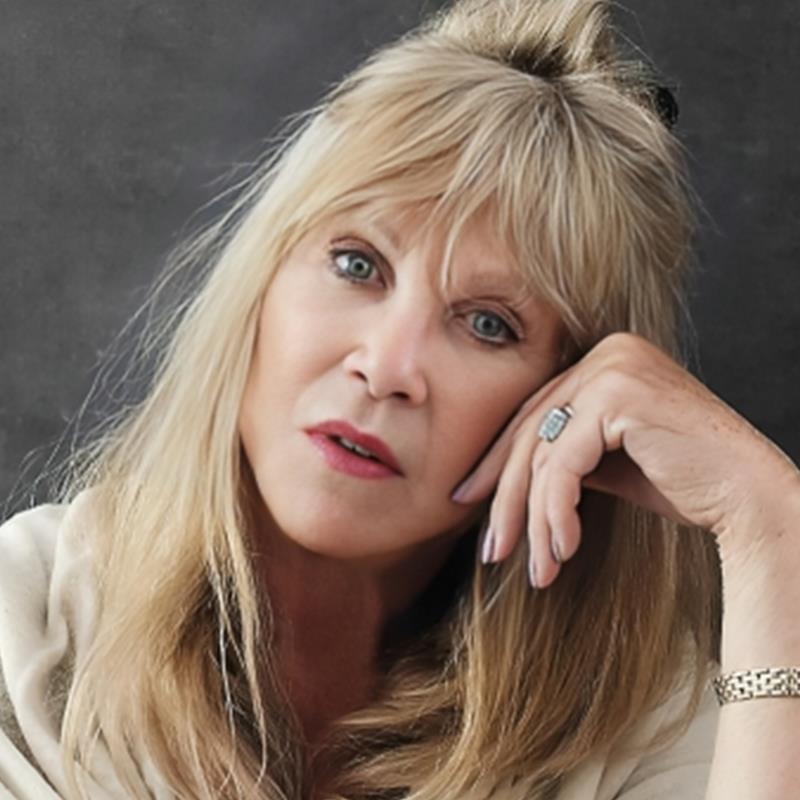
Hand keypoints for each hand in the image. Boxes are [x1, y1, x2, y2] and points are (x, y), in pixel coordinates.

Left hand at [451, 332, 796, 587]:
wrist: (749, 495)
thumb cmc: (684, 481)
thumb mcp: (608, 460)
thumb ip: (565, 452)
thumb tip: (506, 478)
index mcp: (602, 360)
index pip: (535, 414)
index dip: (498, 463)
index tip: (470, 500)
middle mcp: (606, 353)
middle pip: (532, 432)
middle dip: (507, 498)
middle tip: (492, 549)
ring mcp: (612, 368)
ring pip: (544, 454)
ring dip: (535, 520)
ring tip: (538, 569)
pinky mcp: (618, 396)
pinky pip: (565, 464)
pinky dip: (557, 513)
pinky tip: (564, 550)